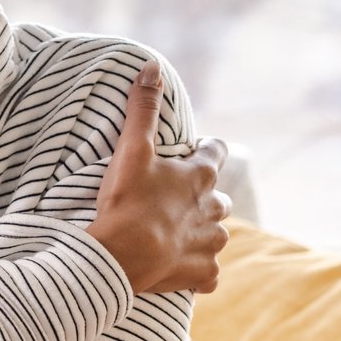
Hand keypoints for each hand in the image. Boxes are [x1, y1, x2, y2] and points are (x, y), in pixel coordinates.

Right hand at [86, 61, 231, 293]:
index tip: (190, 153)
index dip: (205, 150)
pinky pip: (209, 274)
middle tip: (172, 200)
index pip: (217, 152)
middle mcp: (214, 209)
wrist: (121, 256)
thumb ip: (142, 108)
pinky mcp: (202, 274)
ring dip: (201, 233)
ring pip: (216, 235)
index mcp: (201, 176)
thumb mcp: (131, 150)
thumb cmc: (127, 201)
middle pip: (218, 197)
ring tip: (173, 235)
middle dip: (202, 197)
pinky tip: (181, 270)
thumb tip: (152, 66)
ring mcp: (210, 244)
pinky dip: (198, 271)